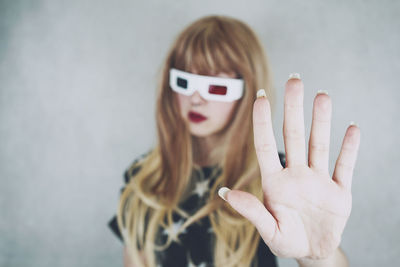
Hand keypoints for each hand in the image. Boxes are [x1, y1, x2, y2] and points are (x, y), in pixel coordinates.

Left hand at [219, 74, 359, 259]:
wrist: (313, 252)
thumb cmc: (286, 240)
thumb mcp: (268, 230)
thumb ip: (251, 211)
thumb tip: (225, 193)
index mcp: (275, 182)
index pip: (266, 146)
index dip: (263, 122)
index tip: (260, 96)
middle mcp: (295, 175)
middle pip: (294, 136)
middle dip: (294, 108)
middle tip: (295, 79)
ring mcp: (318, 180)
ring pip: (319, 145)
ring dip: (322, 121)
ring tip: (322, 95)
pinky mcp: (340, 191)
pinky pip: (345, 166)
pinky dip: (350, 148)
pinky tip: (352, 128)